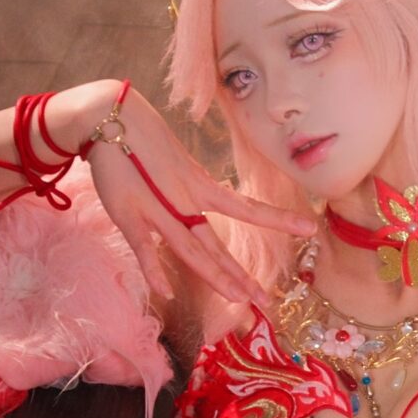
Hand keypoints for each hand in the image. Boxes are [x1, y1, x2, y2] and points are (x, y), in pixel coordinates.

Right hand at [63, 81, 316, 309]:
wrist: (108, 117)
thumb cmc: (142, 140)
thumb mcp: (179, 164)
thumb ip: (192, 187)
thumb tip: (208, 199)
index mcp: (201, 187)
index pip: (247, 208)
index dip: (278, 219)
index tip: (309, 228)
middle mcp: (186, 202)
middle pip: (217, 245)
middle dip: (240, 274)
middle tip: (265, 300)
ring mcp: (158, 210)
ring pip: (191, 250)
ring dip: (215, 276)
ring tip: (239, 299)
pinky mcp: (128, 214)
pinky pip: (142, 247)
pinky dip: (153, 268)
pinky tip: (167, 291)